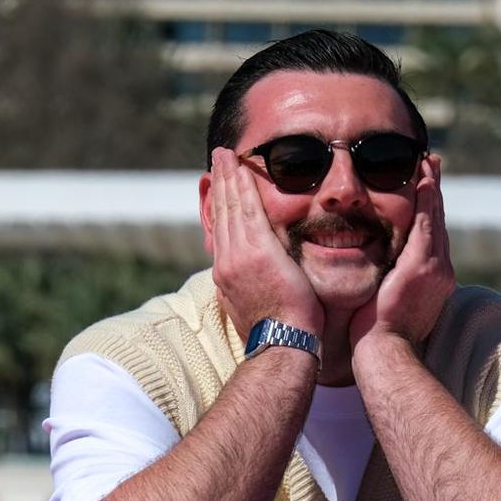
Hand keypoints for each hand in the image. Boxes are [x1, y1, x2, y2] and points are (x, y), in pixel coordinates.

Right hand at [205, 148, 322, 343]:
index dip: (218, 205)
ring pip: (230, 206)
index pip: (220, 232)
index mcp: (226, 276)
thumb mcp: (258, 307)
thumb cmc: (281, 335)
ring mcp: (238, 255)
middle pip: (220, 213)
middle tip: (217, 158)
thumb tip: (251, 283)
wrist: (283, 345)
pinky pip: (246, 209)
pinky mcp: (257, 251)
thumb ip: (252, 288)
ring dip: (227, 177)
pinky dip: (241, 186)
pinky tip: (240, 167)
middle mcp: (226, 262)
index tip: (218, 187)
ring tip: (225, 154)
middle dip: (218, 183)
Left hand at [349, 154, 454, 355]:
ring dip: (432, 188)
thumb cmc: (379, 337)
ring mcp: (434, 268)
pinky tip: (423, 180)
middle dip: (434, 192)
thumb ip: (390, 284)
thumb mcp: (389, 305)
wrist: (385, 352)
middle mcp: (440, 271)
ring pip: (433, 218)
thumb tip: (381, 276)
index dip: (429, 211)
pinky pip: (425, 224)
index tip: (425, 188)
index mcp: (433, 280)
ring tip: (429, 162)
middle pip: (437, 222)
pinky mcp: (421, 266)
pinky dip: (426, 200)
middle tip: (431, 164)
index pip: (430, 237)